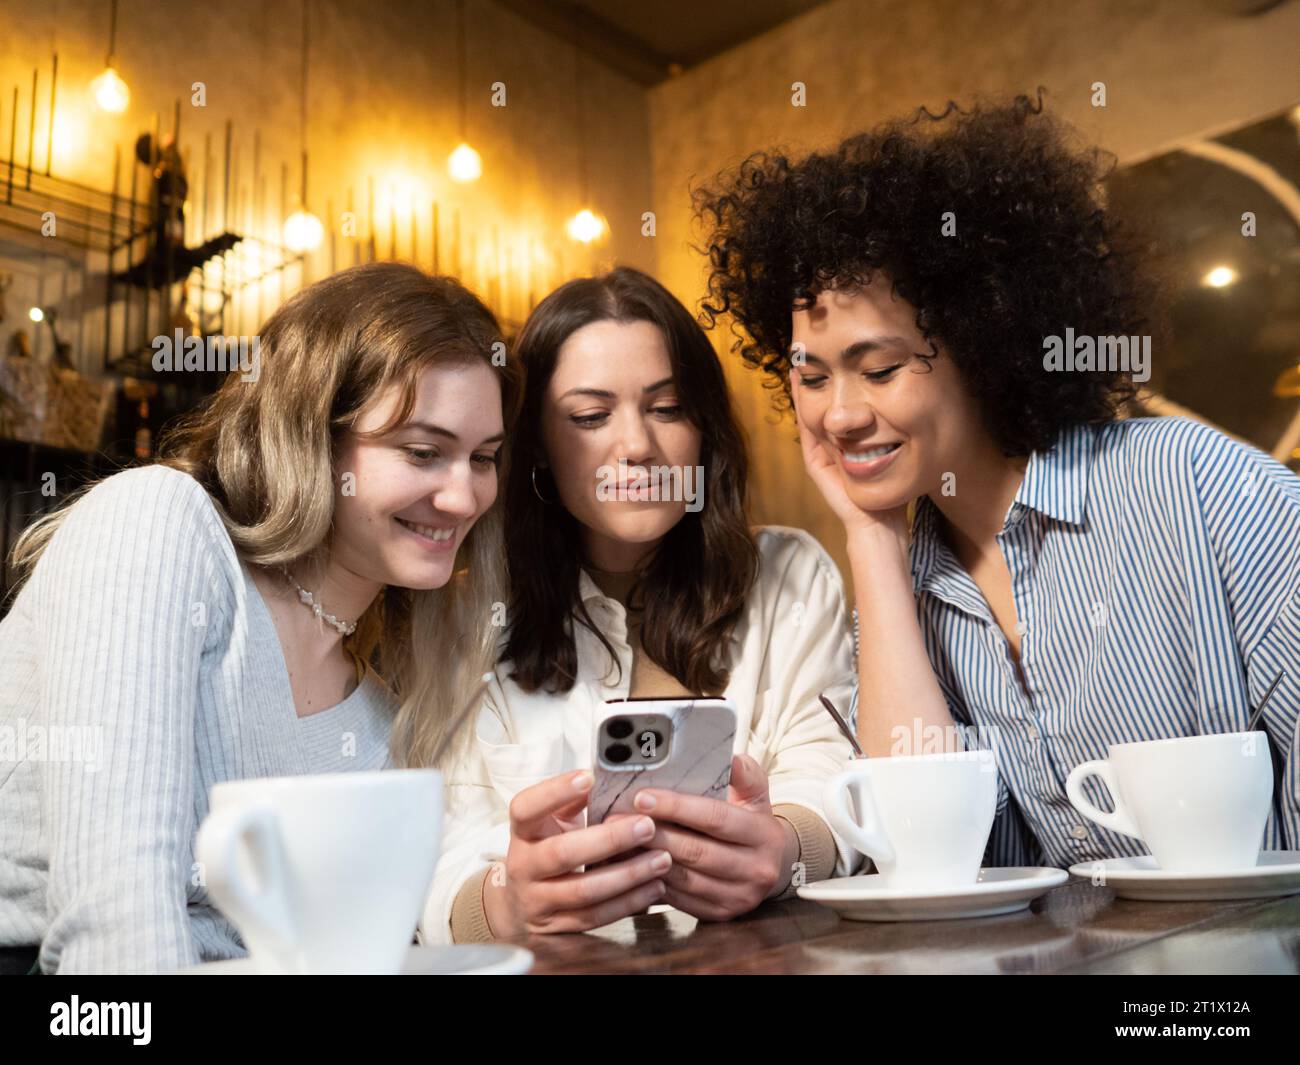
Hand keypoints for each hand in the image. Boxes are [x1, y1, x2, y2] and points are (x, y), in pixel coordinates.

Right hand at [483, 769, 671, 937]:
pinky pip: (596, 917)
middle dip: (609, 840)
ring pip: (584, 891)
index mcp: (523, 832)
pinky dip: (628, 902)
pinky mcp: (556, 929)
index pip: (527, 808)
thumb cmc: (547, 850)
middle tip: (647, 826)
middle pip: (563, 853)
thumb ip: (574, 802)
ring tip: (662, 859)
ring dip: (628, 875)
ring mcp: (537, 901)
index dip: (555, 792)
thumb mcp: (552, 824)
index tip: (588, 776)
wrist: (519, 909)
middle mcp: (524, 867)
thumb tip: (609, 777)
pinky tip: (654, 887)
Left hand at [635, 755, 797, 921]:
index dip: (677, 807)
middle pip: (696, 851)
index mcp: (764, 835)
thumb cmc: (752, 823)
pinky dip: (654, 882)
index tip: (643, 797)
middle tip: (620, 819)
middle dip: (654, 834)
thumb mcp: (756, 796)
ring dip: (647, 860)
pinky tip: (633, 865)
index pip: (715, 818)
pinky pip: (680, 900)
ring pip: (684, 878)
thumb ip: (745, 775)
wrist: (771, 866)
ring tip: (620, 841)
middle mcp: (756, 869)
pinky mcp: (721, 915)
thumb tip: (733, 759)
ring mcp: (739, 897)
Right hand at [791, 368, 909, 552]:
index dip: (838, 380)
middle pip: (822, 404)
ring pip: (810, 411)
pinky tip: (800, 382)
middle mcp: (833, 444)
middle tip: (812, 347)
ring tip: (800, 357)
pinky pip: (806, 427)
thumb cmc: (893, 490)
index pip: (841, 406)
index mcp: (851, 442)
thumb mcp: (895, 450)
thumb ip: (893, 430)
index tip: (840, 354)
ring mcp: (821, 452)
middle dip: (819, 377)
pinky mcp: (815, 461)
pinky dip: (802, 404)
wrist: (880, 522)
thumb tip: (908, 398)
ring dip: (805, 386)